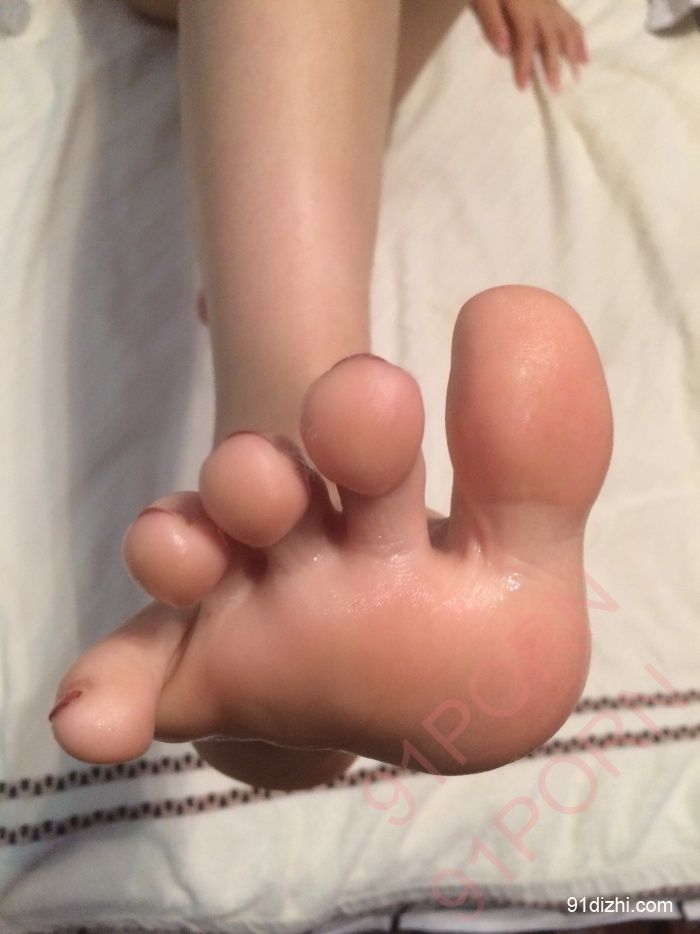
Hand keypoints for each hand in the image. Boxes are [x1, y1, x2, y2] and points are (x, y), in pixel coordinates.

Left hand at [471, 0, 588, 92]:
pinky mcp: (553, 3)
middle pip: (551, 37)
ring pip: (565, 29)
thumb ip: (492, 21)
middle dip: (554, 65)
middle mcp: (541, 5)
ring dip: (572, 54)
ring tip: (577, 76)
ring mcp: (550, 3)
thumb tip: (503, 49)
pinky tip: (583, 56)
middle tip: (556, 90)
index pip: (526, 37)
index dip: (525, 62)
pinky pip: (570, 21)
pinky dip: (579, 39)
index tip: (523, 86)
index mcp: (522, 6)